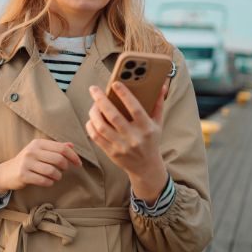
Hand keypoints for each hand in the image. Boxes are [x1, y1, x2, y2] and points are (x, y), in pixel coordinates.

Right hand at [0, 139, 81, 193]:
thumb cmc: (26, 162)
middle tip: (63, 171)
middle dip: (65, 167)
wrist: (6, 172)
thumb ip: (55, 148)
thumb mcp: (39, 151)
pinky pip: (44, 180)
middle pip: (59, 159)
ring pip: (52, 171)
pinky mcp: (23, 174)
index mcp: (38, 143)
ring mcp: (27, 162)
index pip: (61, 148)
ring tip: (54, 177)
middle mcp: (32, 151)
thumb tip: (71, 146)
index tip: (78, 164)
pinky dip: (49, 183)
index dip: (73, 156)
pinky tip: (48, 182)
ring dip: (57, 177)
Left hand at [85, 82, 168, 203]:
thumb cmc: (151, 141)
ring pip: (101, 127)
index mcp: (147, 128)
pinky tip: (91, 118)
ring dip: (94, 113)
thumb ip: (158, 104)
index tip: (115, 83)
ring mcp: (121, 146)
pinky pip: (96, 137)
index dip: (125, 95)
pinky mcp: (111, 152)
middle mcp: (134, 137)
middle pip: (114, 116)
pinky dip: (90, 126)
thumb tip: (161, 85)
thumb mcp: (158, 124)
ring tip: (93, 104)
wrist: (146, 167)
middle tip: (94, 89)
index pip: (135, 109)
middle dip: (101, 100)